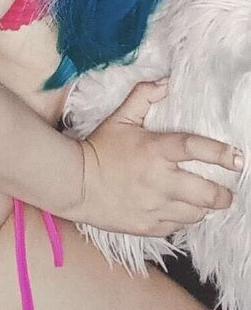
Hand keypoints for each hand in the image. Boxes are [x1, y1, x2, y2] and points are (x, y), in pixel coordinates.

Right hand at [65, 79, 242, 235]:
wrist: (75, 183)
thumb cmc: (99, 148)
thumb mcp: (119, 118)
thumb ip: (143, 96)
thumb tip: (165, 83)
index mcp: (154, 151)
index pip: (195, 149)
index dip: (220, 153)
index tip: (237, 158)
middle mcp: (159, 181)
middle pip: (206, 194)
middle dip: (224, 194)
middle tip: (227, 191)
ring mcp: (154, 207)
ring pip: (195, 214)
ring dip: (204, 208)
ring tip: (204, 201)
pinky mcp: (148, 227)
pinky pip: (177, 227)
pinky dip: (183, 219)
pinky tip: (180, 210)